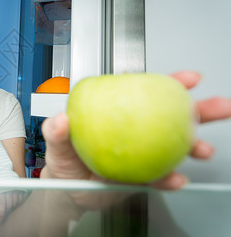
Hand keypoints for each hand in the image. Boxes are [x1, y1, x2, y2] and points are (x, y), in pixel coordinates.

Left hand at [0, 191, 25, 222]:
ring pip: (15, 202)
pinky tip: (13, 204)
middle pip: (9, 205)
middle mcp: (8, 189)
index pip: (1, 202)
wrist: (1, 174)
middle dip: (6, 211)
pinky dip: (17, 203)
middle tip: (2, 215)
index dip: (0, 212)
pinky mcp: (20, 189)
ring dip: (12, 207)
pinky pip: (20, 199)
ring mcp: (15, 189)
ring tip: (7, 208)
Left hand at [40, 71, 230, 189]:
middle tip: (220, 106)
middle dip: (200, 110)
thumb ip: (56, 131)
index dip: (170, 84)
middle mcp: (135, 131)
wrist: (68, 192)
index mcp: (119, 114)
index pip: (146, 94)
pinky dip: (170, 179)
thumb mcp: (56, 144)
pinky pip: (160, 177)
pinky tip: (175, 179)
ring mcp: (143, 153)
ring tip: (202, 148)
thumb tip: (61, 121)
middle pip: (172, 116)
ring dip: (194, 146)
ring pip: (175, 146)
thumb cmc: (65, 162)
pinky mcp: (143, 176)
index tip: (188, 79)